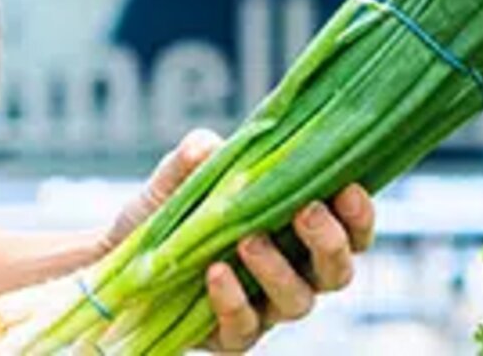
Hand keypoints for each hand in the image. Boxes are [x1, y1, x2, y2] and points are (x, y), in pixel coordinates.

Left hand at [107, 129, 375, 353]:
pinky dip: (233, 300)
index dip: (359, 215)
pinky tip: (215, 273)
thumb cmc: (170, 210)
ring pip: (298, 302)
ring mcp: (265, 308)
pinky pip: (245, 327)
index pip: (351, 230)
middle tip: (306, 211)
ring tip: (248, 240)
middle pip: (337, 271)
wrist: (123, 256)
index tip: (348, 188)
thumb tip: (208, 146)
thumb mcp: (181, 175)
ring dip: (279, 270)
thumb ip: (197, 156)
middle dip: (329, 242)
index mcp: (300, 230)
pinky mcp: (231, 336)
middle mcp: (294, 272)